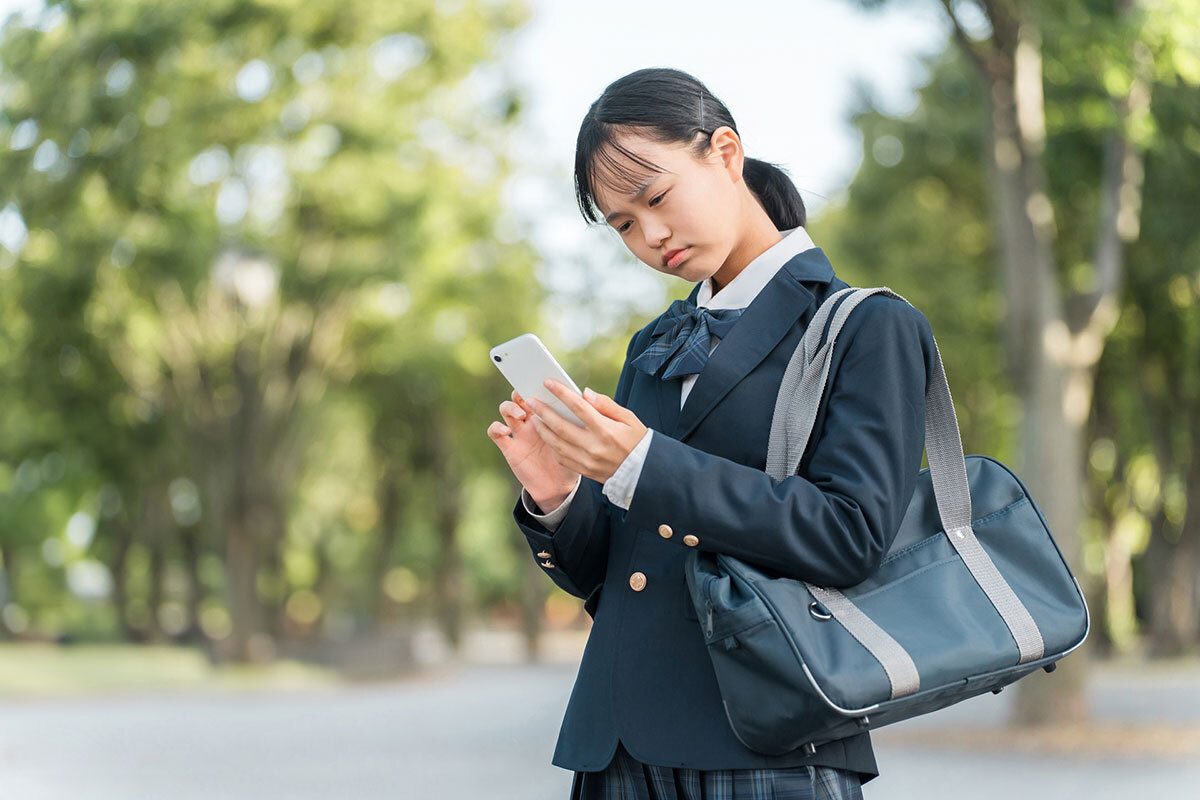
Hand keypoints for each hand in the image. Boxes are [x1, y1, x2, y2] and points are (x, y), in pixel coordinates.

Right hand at [487, 388, 579, 506]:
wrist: (559, 487)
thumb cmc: (573, 459)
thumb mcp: (584, 437)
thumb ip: (586, 417)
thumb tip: (586, 393)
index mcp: (549, 414)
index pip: (540, 391)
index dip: (538, 383)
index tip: (544, 379)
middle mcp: (531, 420)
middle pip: (520, 396)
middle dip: (521, 390)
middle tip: (529, 394)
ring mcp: (519, 433)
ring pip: (506, 409)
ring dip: (510, 407)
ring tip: (520, 414)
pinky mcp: (509, 447)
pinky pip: (495, 433)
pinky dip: (496, 427)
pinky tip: (505, 429)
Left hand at [523, 378, 648, 483]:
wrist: (644, 472)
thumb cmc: (636, 440)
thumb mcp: (628, 418)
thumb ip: (606, 404)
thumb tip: (585, 393)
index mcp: (606, 430)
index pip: (578, 407)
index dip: (561, 393)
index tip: (548, 382)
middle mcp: (594, 446)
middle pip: (561, 426)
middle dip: (543, 412)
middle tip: (532, 400)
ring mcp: (587, 461)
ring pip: (557, 444)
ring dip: (543, 429)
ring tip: (535, 417)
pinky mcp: (584, 471)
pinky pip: (562, 458)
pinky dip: (552, 445)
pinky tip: (548, 435)